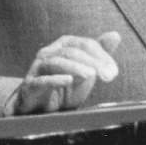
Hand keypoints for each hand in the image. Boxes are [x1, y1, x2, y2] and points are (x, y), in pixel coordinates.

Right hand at [6, 32, 120, 115]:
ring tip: (91, 75)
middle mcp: (49, 53)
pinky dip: (56, 79)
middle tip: (107, 75)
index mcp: (64, 45)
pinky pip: (42, 80)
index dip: (101, 56)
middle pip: (72, 52)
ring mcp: (37, 69)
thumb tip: (115, 35)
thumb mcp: (86, 72)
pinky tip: (69, 81)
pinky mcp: (30, 86)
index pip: (85, 44)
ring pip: (56, 62)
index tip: (113, 71)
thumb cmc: (65, 88)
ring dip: (76, 68)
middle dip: (92, 62)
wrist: (41, 110)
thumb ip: (100, 54)